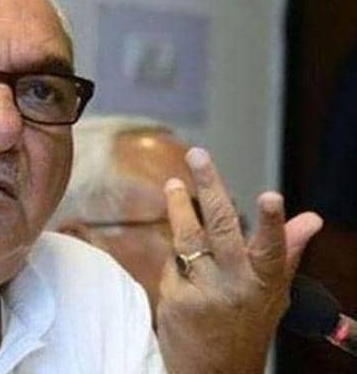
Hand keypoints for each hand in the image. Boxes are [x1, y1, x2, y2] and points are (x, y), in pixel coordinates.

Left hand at [156, 148, 321, 373]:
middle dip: (209, 187)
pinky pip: (172, 264)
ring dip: (178, 207)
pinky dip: (177, 258)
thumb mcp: (274, 294)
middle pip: (220, 228)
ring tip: (172, 184)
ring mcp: (203, 293)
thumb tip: (310, 218)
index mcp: (265, 284)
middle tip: (198, 155)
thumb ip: (285, 253)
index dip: (274, 223)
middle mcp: (236, 287)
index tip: (273, 196)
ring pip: (187, 237)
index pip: (273, 249)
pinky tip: (181, 258)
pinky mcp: (175, 300)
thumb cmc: (247, 327)